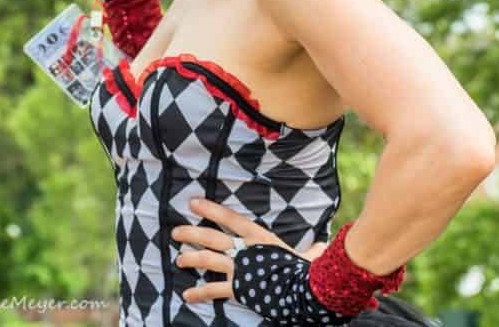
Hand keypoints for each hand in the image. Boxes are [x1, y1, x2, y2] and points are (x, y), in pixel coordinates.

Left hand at [171, 197, 327, 303]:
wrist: (302, 289)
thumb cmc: (306, 270)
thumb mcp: (306, 256)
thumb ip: (310, 251)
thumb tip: (322, 247)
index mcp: (258, 236)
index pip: (230, 218)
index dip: (210, 209)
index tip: (193, 202)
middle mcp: (245, 249)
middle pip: (213, 237)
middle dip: (192, 233)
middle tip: (176, 232)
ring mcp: (240, 268)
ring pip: (209, 260)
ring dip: (192, 258)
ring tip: (178, 259)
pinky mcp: (239, 288)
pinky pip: (215, 290)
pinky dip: (201, 293)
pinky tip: (187, 295)